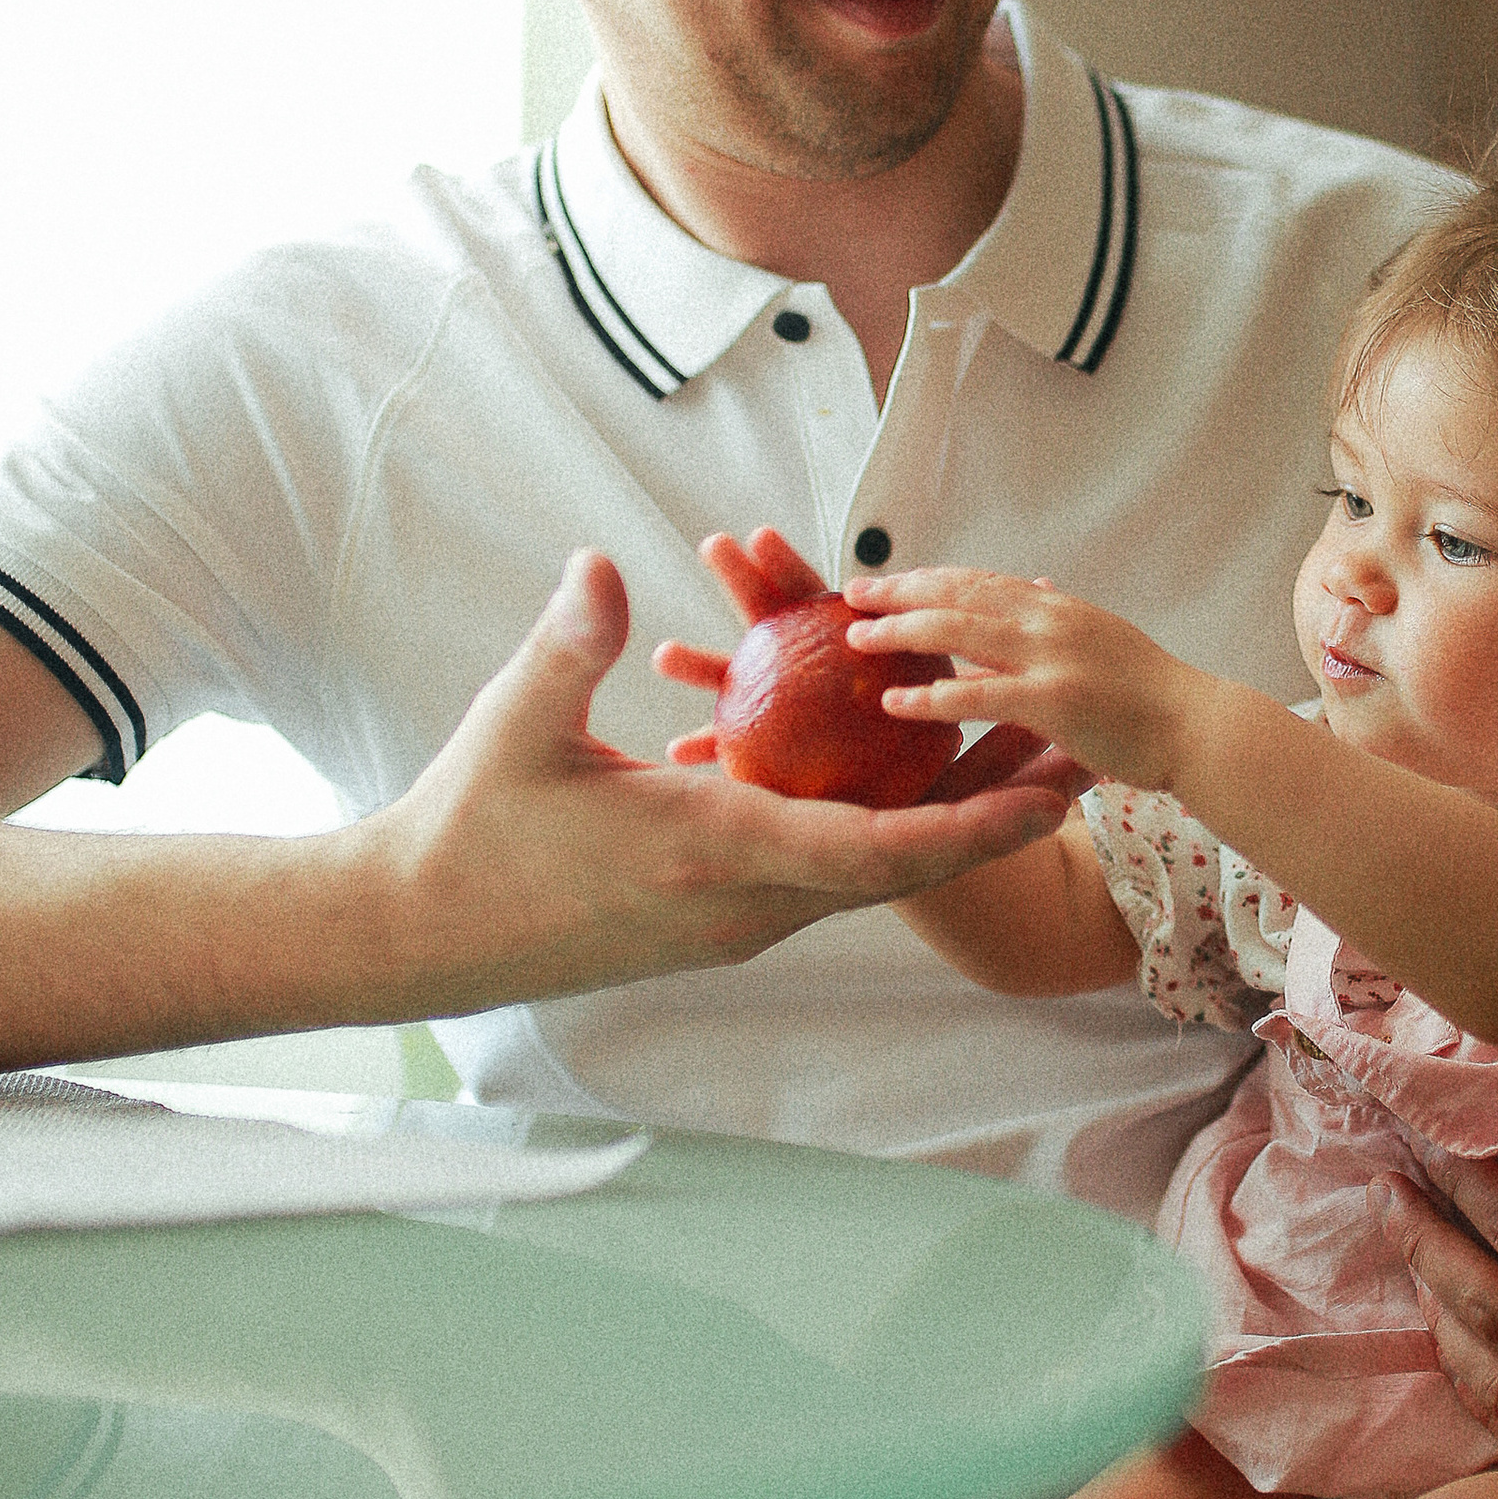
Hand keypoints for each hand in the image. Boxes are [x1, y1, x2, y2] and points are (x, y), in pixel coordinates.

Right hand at [367, 549, 1074, 1013]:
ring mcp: (737, 923)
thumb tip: (603, 564)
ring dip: (951, 830)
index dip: (970, 825)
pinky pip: (828, 878)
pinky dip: (886, 836)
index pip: (871, 850)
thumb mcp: (517, 725)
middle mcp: (744, 904)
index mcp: (712, 851)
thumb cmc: (466, 827)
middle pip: (902, 870)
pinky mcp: (723, 923)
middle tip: (1074, 768)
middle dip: (994, 822)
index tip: (1046, 795)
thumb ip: (572, 643)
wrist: (423, 934)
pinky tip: (919, 788)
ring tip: (1027, 772)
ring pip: (872, 877)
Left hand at [840, 566, 1215, 792]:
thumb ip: (1060, 617)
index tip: (886, 580)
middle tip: (850, 594)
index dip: (927, 578)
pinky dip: (933, 698)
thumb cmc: (1152, 695)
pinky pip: (980, 696)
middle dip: (900, 591)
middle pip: (958, 593)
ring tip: (856, 639)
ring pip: (960, 631)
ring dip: (902, 633)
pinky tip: (893, 703)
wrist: (1200, 726)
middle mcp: (1050, 619)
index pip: (978, 580)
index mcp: (1057, 606)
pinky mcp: (1056, 702)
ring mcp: (1053, 657)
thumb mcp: (1102, 637)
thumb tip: (1034, 585)